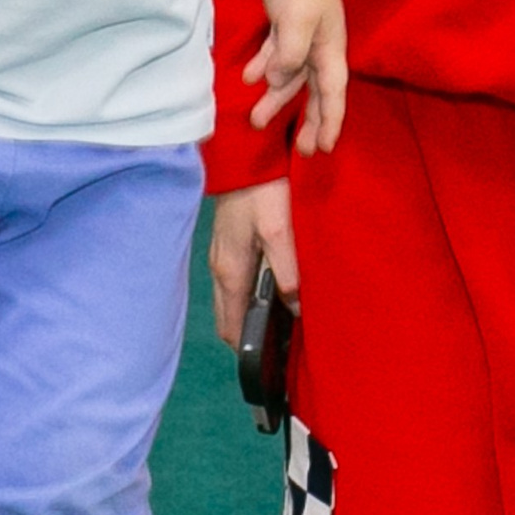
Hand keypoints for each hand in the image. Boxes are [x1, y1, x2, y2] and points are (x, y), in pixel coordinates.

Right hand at [209, 181, 295, 348]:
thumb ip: (286, 272)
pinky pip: (237, 282)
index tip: (276, 362)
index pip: (231, 329)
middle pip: (230, 319)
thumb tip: (295, 310)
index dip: (250, 350)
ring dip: (253, 314)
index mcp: (229, 274)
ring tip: (285, 320)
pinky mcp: (229, 243)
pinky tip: (276, 289)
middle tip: (286, 344)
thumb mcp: (279, 232)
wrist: (246, 152)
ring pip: (233, 300)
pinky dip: (252, 294)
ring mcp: (221, 255)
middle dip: (252, 336)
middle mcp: (219, 269)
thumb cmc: (262, 191)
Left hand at [248, 0, 345, 152]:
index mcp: (331, 49)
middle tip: (301, 150)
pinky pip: (276, 53)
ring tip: (256, 120)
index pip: (333, 94)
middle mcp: (321, 47)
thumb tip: (278, 80)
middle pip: (316, 91)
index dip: (330, 123)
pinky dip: (263, 66)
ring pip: (291, 75)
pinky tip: (246, 78)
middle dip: (308, 120)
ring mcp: (304, 35)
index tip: (323, 149)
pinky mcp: (286, 24)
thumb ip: (289, 57)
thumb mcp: (296, 24)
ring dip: (275, 97)